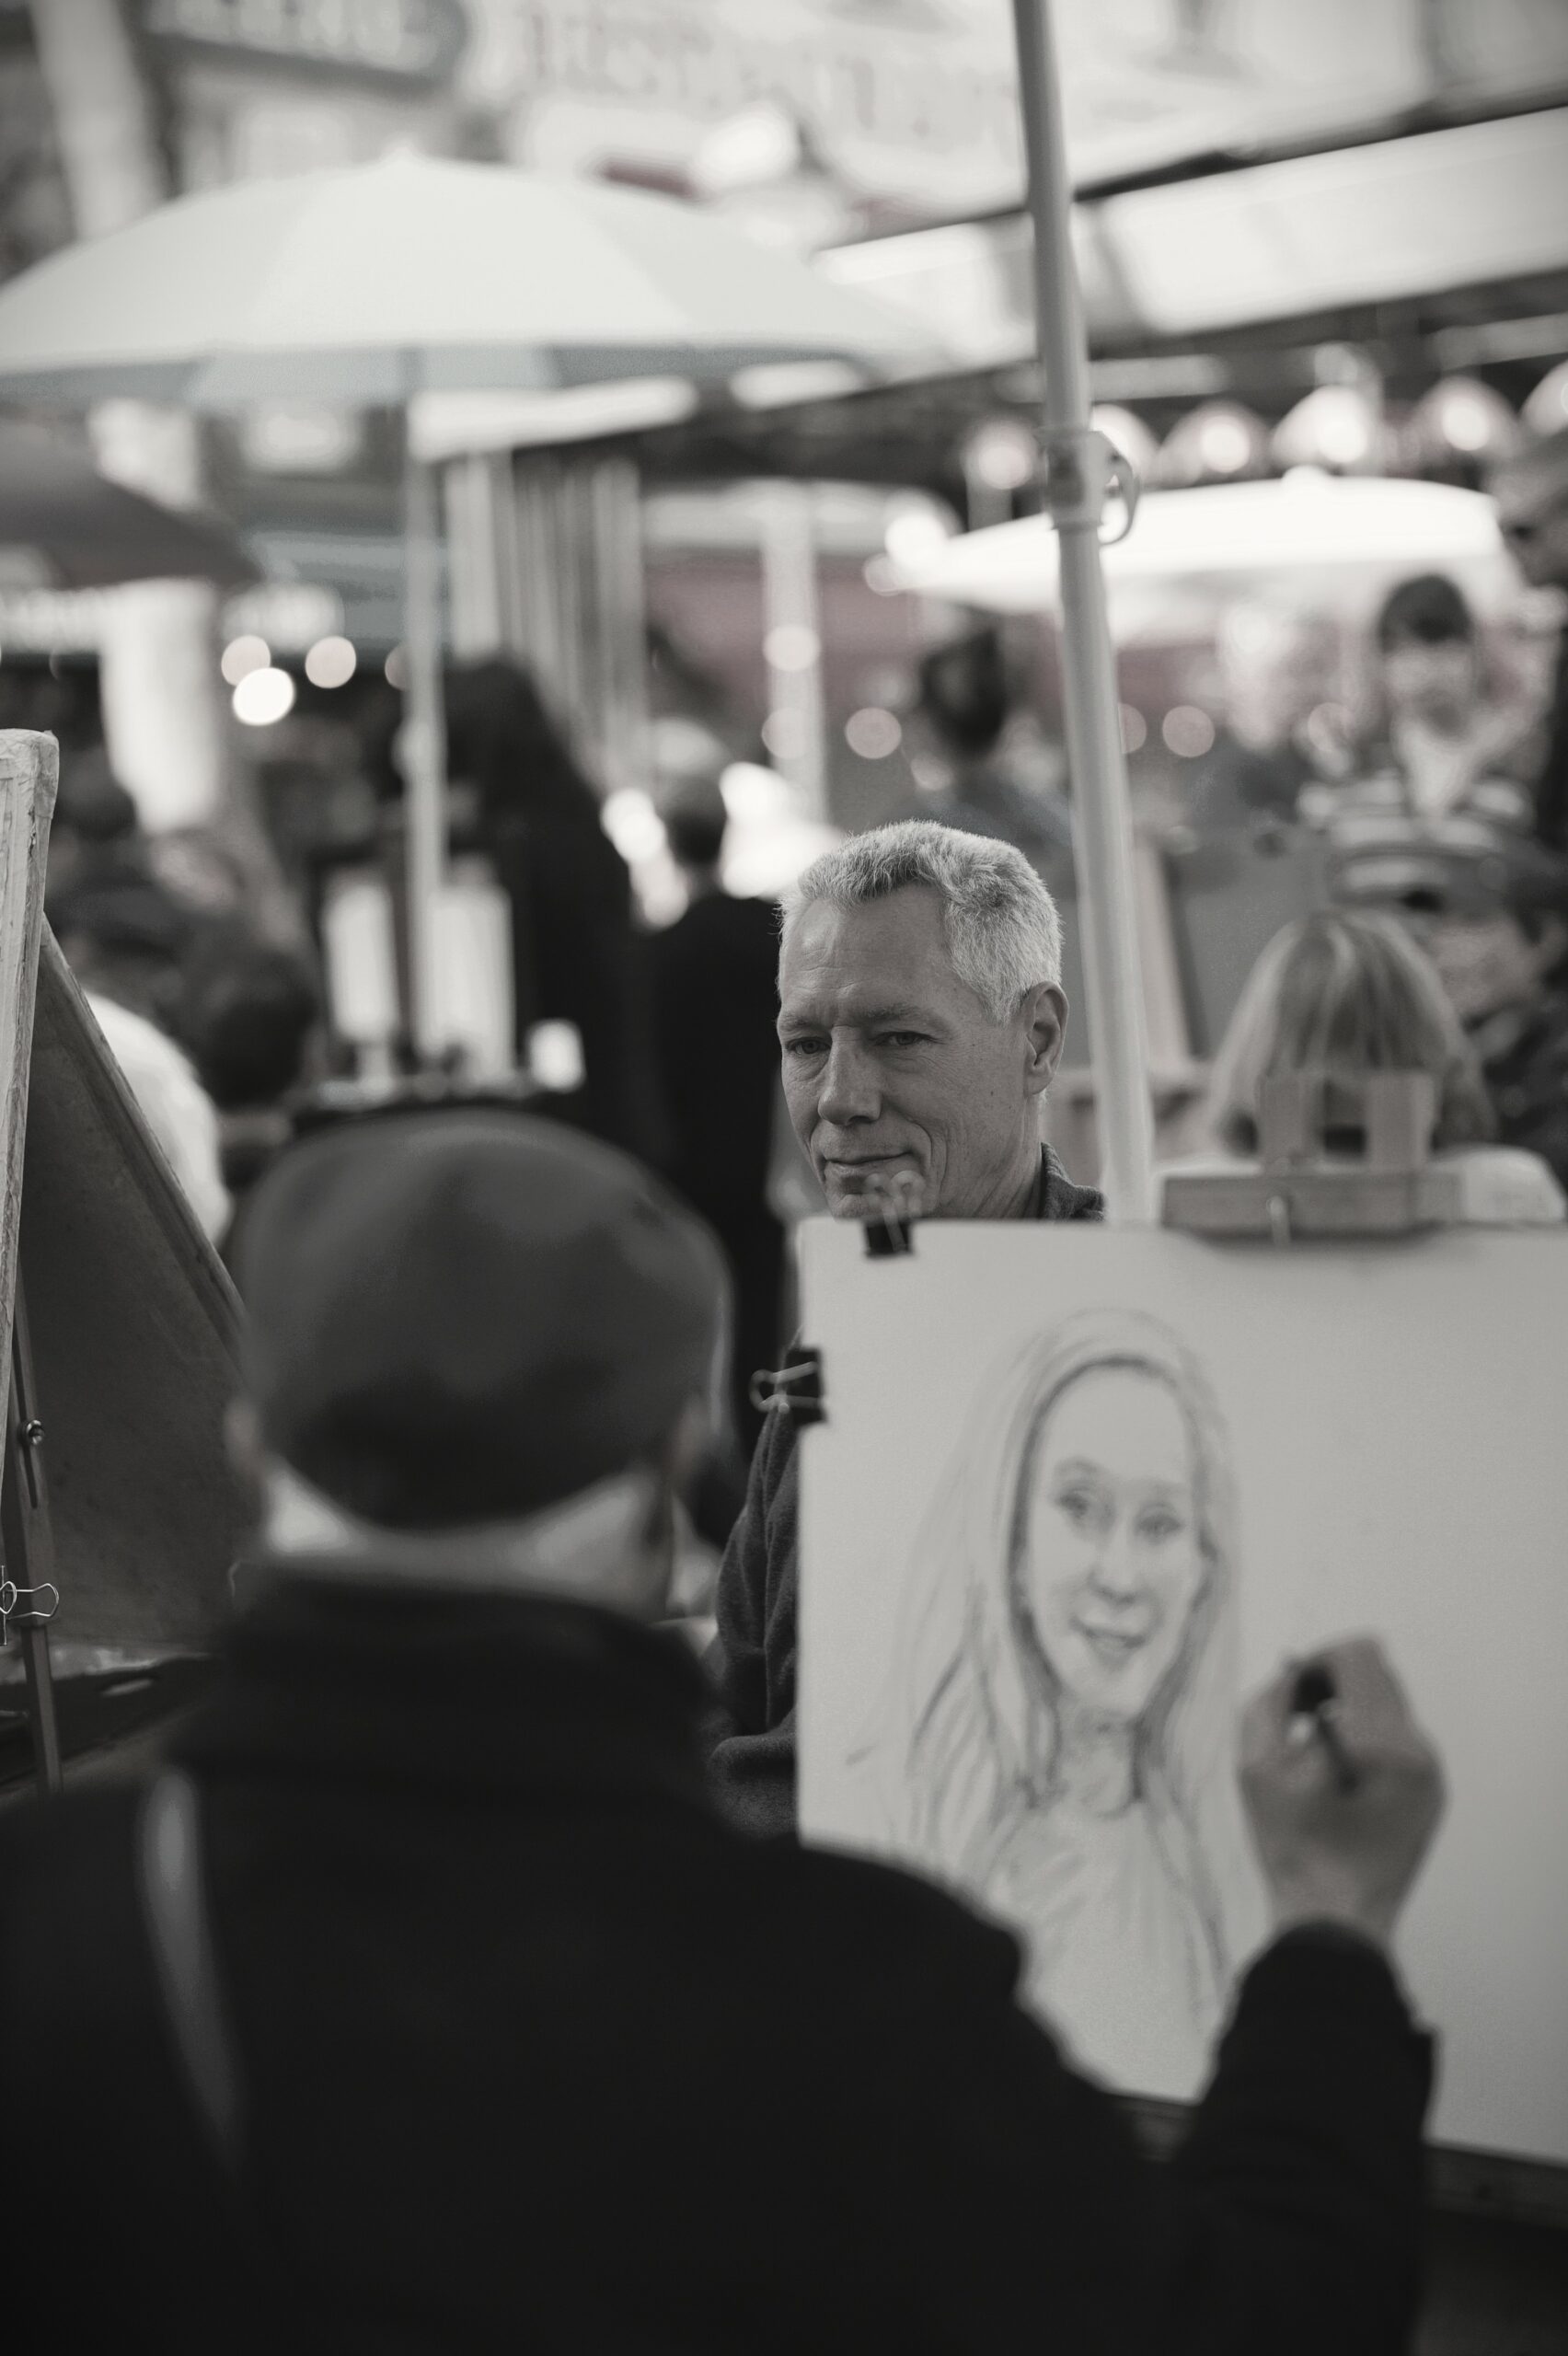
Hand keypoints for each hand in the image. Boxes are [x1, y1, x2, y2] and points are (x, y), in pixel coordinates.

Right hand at [1239, 1636, 1444, 1950]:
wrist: (1338, 1925)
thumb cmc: (1292, 1850)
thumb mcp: (1257, 1768)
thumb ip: (1271, 1704)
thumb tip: (1294, 1675)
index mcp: (1383, 1745)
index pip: (1358, 1656)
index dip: (1316, 1662)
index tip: (1292, 1695)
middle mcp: (1420, 1751)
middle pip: (1379, 1674)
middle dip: (1333, 1685)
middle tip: (1297, 1719)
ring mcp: (1432, 1773)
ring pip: (1388, 1705)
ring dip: (1349, 1712)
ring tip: (1314, 1756)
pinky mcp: (1431, 1792)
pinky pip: (1397, 1738)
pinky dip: (1364, 1739)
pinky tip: (1338, 1778)